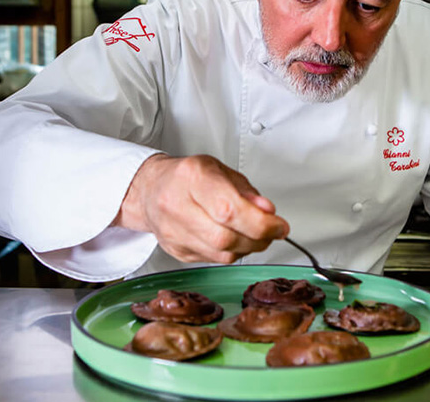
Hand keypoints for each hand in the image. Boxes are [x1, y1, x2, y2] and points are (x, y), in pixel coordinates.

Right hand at [113, 154, 289, 263]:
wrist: (150, 189)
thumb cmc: (187, 177)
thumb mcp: (220, 170)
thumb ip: (246, 191)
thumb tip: (267, 211)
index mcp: (192, 177)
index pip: (229, 209)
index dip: (260, 223)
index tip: (279, 226)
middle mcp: (177, 205)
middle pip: (225, 237)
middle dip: (258, 238)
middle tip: (272, 232)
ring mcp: (173, 232)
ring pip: (221, 254)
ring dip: (248, 248)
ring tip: (255, 234)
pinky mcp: (176, 251)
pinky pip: (213, 260)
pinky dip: (232, 253)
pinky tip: (236, 240)